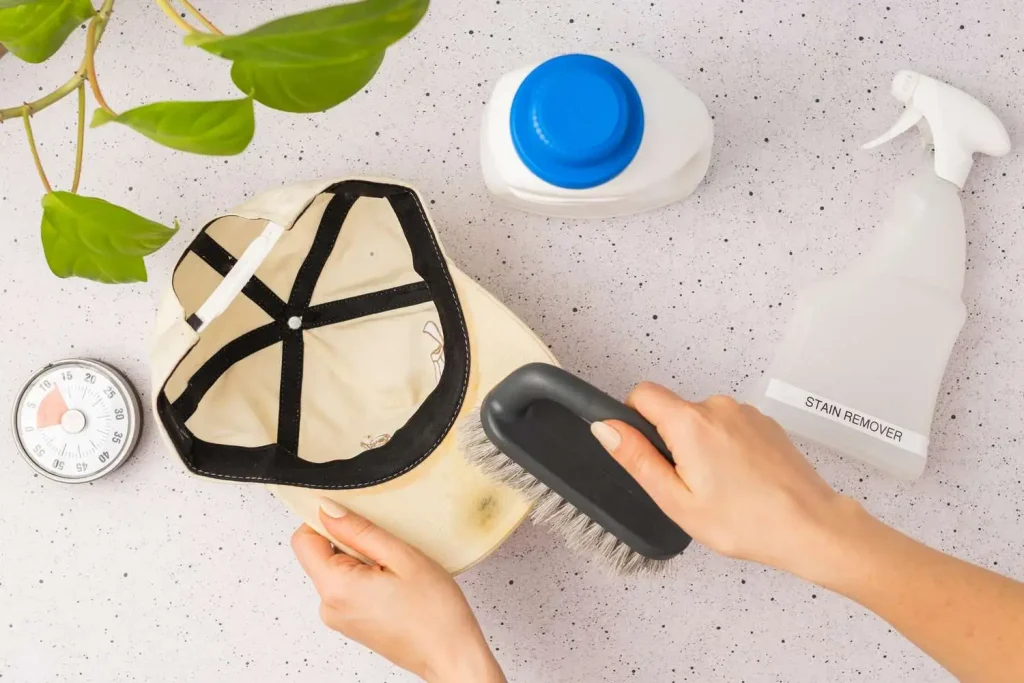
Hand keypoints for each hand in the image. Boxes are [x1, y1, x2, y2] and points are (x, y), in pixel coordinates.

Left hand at [291, 499, 505, 682]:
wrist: (451, 655)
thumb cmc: (435, 612)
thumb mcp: (401, 556)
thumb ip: (358, 530)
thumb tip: (328, 509)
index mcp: (335, 588)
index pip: (303, 540)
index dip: (325, 520)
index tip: (353, 517)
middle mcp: (329, 606)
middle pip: (319, 554)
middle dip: (349, 541)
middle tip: (386, 547)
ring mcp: (339, 617)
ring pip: (336, 569)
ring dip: (361, 559)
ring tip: (395, 568)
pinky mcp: (351, 622)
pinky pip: (347, 586)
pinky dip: (366, 576)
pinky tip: (394, 582)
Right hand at [591, 383, 857, 579]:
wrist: (810, 526)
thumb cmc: (746, 521)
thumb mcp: (676, 499)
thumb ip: (636, 458)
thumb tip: (605, 427)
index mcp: (690, 423)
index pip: (642, 394)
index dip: (634, 420)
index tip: (647, 453)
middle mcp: (718, 407)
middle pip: (673, 411)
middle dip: (672, 443)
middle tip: (690, 486)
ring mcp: (745, 413)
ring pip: (702, 421)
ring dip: (701, 447)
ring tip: (722, 489)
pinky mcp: (765, 423)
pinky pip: (729, 427)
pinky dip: (727, 449)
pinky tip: (742, 481)